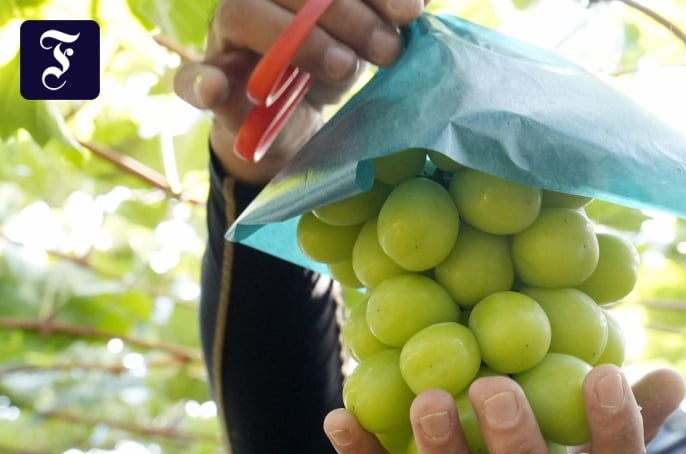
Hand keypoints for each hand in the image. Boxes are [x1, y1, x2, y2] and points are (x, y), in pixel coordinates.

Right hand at [173, 0, 424, 183]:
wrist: (287, 127)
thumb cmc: (324, 70)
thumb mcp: (356, 44)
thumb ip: (378, 25)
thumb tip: (414, 10)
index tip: (411, 12)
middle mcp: (256, 2)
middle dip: (347, 14)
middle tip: (388, 51)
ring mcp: (226, 40)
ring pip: (242, 14)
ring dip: (298, 41)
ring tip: (343, 68)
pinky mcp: (209, 85)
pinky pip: (189, 78)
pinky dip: (200, 82)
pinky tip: (216, 90)